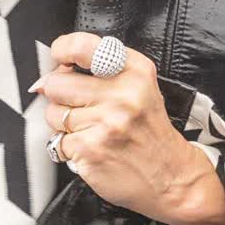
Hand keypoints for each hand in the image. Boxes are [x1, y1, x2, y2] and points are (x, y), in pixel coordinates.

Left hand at [33, 31, 224, 224]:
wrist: (172, 177)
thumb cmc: (150, 132)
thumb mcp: (141, 87)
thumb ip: (103, 71)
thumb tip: (52, 73)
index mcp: (135, 72)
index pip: (83, 47)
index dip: (62, 50)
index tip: (59, 59)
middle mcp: (122, 95)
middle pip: (57, 83)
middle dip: (59, 94)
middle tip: (77, 105)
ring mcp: (105, 124)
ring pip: (52, 113)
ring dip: (63, 123)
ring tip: (89, 129)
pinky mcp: (90, 150)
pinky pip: (57, 141)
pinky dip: (68, 147)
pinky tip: (90, 147)